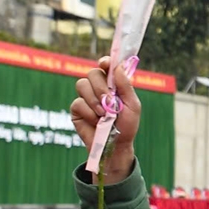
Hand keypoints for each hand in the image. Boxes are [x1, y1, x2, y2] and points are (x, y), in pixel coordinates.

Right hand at [70, 57, 141, 183]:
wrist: (116, 145)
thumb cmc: (126, 126)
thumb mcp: (132, 105)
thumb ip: (125, 86)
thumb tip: (117, 67)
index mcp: (113, 84)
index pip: (106, 67)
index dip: (105, 62)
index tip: (105, 64)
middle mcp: (98, 88)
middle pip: (92, 73)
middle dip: (100, 86)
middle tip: (109, 100)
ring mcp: (86, 98)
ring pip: (81, 85)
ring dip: (94, 100)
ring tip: (104, 114)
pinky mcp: (76, 109)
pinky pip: (77, 103)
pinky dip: (89, 112)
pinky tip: (96, 121)